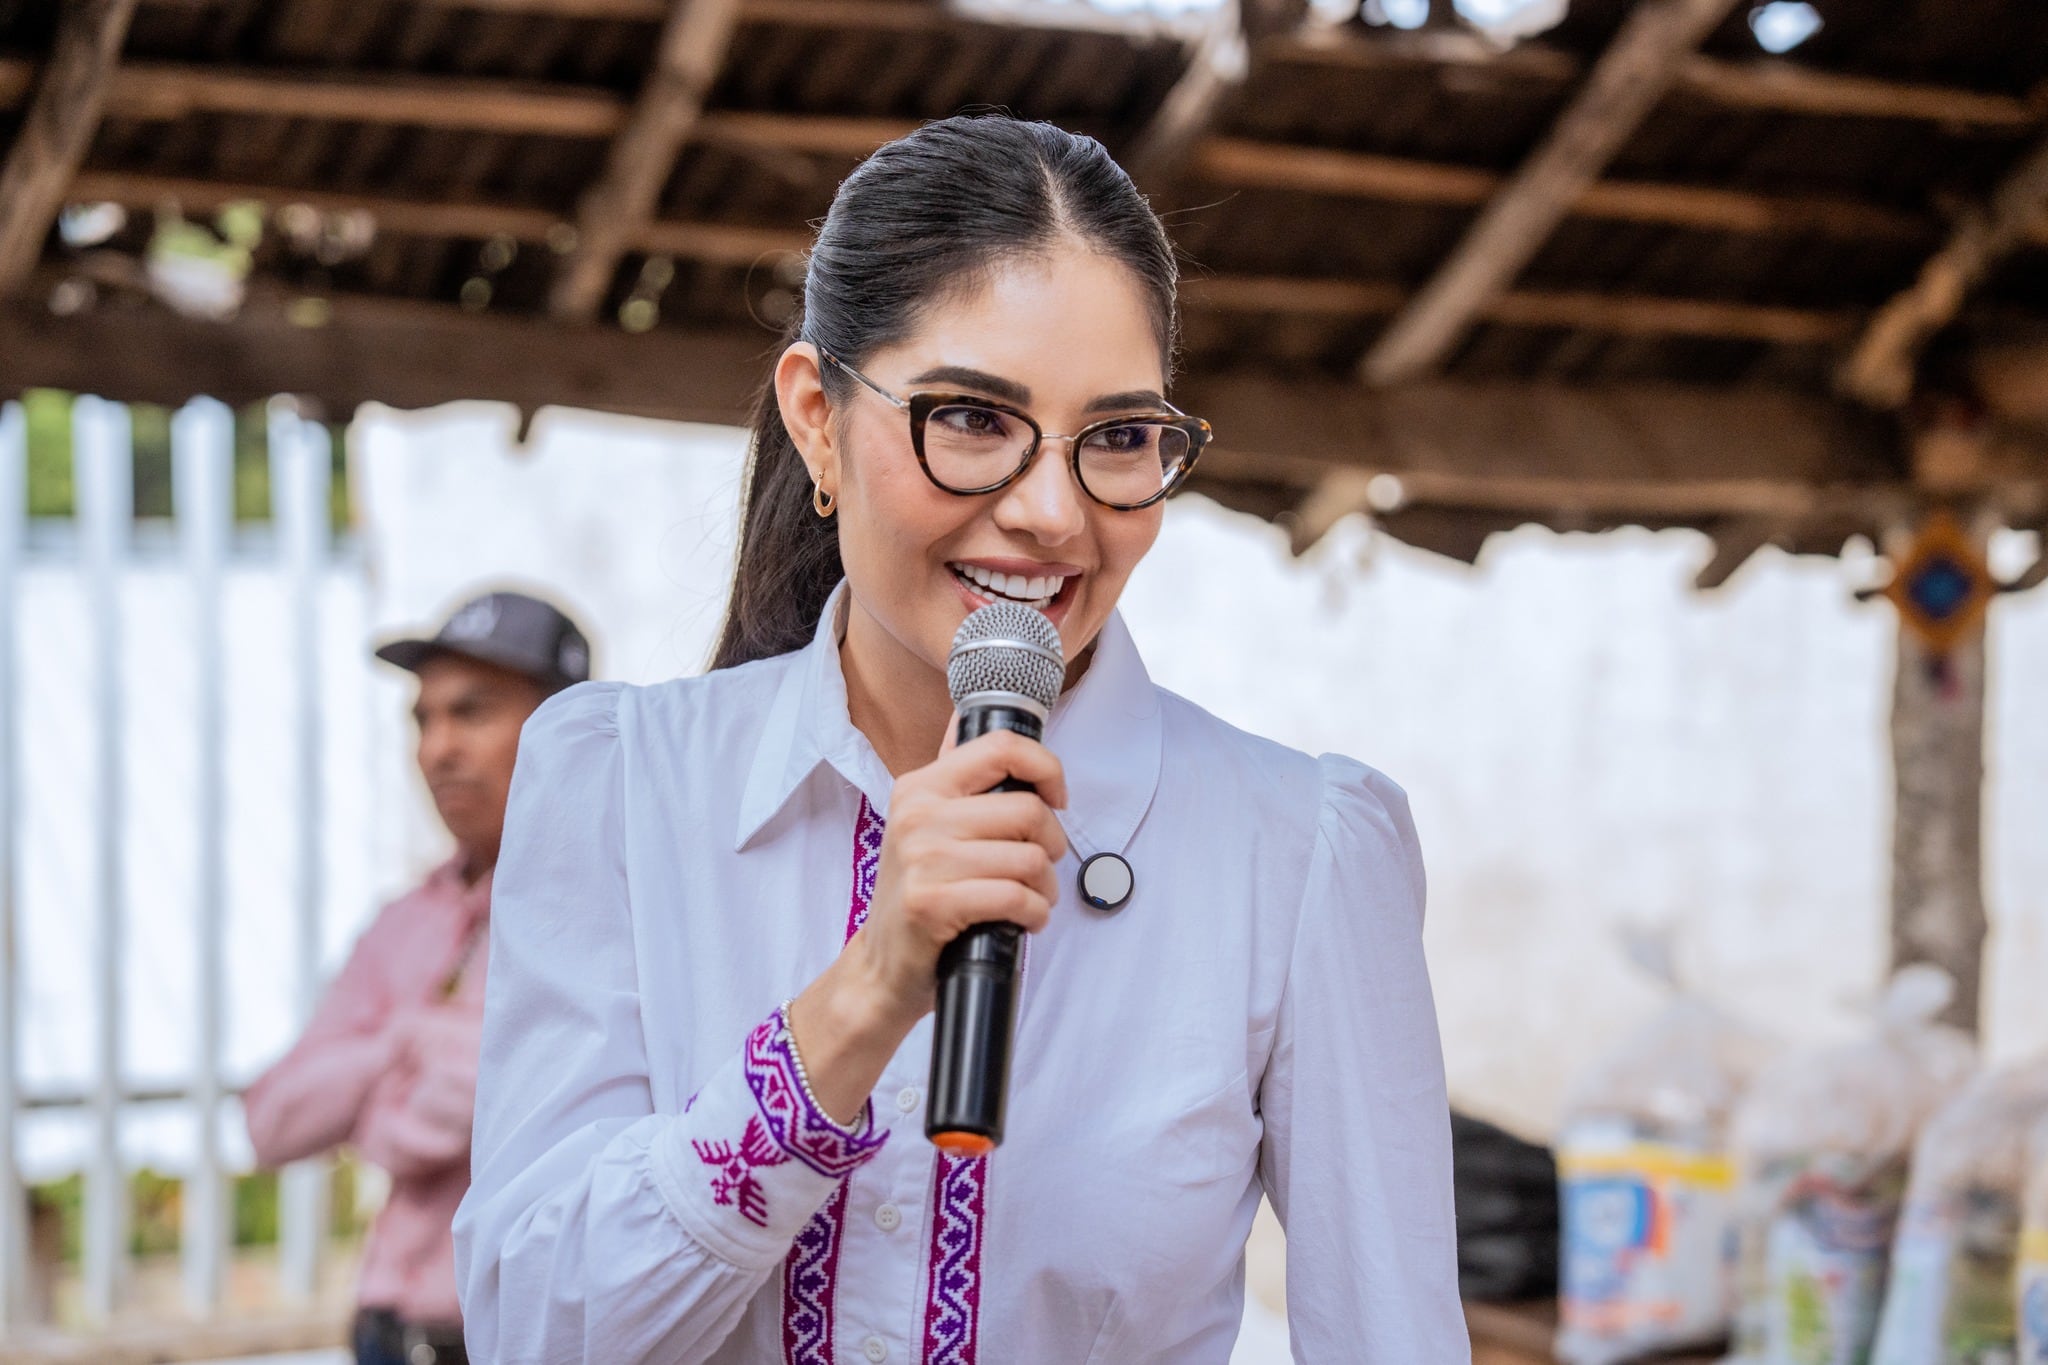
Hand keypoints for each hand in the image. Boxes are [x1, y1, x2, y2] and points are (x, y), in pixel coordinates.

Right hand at [788, 728, 1066, 1122]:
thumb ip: (954, 775)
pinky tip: (1023, 919)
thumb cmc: (919, 894)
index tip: (1056, 796)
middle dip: (1052, 844)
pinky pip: (1016, 897)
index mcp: (920, 787)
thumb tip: (966, 714)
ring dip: (1045, 887)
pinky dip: (1034, 913)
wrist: (881, 966)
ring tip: (1031, 898)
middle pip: (1028, 810)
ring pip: (1029, 858)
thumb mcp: (925, 824)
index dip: (1046, 767)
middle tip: (1040, 866)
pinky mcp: (933, 902)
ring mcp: (923, 859)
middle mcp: (918, 815)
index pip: (1000, 748)